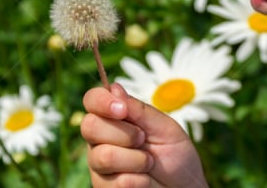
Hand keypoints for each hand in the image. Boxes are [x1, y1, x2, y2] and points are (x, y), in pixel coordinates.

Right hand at [81, 82, 208, 187]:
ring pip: (103, 156)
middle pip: (90, 126)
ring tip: (148, 163)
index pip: (92, 100)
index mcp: (114, 117)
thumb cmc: (176, 155)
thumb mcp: (165, 127)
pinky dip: (139, 180)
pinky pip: (115, 182)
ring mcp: (99, 165)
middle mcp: (100, 139)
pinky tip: (145, 180)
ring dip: (135, 159)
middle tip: (142, 139)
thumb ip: (139, 110)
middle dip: (123, 133)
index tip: (122, 109)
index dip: (101, 101)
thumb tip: (114, 88)